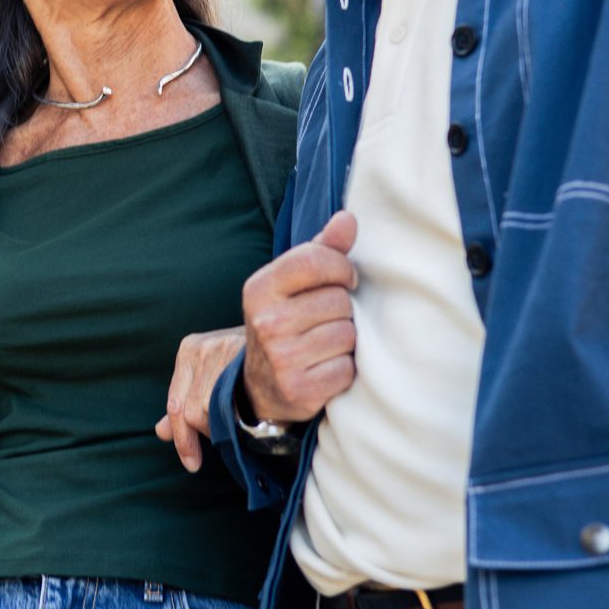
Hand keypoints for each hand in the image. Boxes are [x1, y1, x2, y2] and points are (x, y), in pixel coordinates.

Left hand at [157, 327, 244, 471]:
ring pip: (211, 409)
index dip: (183, 439)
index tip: (192, 463)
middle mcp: (200, 348)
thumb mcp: (213, 374)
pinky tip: (257, 417)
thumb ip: (186, 402)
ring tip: (246, 422)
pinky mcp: (242, 352)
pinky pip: (236, 401)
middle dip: (209, 432)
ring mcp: (220, 348)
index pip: (176, 405)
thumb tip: (162, 433)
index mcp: (189, 351)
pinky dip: (244, 417)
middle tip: (228, 439)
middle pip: (192, 412)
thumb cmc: (248, 358)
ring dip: (228, 426)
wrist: (280, 333)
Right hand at [241, 210, 358, 423]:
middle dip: (343, 309)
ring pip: (346, 334)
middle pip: (338, 300)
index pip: (315, 260)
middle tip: (327, 320)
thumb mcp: (293, 284)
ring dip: (346, 340)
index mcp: (259, 288)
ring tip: (326, 344)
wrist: (262, 385)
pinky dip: (345, 370)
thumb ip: (322, 249)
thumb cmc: (287, 322)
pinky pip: (347, 369)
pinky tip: (327, 368)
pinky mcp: (298, 390)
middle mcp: (265, 322)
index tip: (345, 280)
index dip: (341, 268)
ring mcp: (280, 359)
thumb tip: (348, 218)